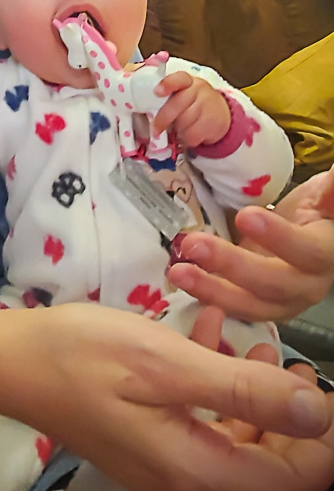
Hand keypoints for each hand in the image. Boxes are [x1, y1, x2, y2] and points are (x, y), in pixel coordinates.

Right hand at [0, 304, 332, 490]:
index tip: (321, 385)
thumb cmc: (83, 355)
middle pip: (264, 464)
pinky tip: (209, 335)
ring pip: (233, 441)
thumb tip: (317, 412)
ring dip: (254, 396)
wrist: (10, 360)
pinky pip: (197, 421)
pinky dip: (213, 383)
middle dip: (290, 416)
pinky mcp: (145, 437)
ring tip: (258, 345)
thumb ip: (241, 390)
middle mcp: (183, 478)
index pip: (292, 477)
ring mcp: (161, 460)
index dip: (321, 438)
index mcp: (194, 469)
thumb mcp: (165, 362)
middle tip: (292, 362)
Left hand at [153, 71, 230, 147]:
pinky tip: (189, 133)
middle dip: (163, 119)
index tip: (157, 91)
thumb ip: (166, 98)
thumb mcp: (180, 94)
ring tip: (179, 128)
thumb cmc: (191, 103)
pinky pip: (193, 135)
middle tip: (155, 130)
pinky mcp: (213, 122)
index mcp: (186, 80)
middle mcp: (198, 89)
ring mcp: (207, 105)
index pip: (178, 79)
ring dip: (178, 130)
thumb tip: (146, 112)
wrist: (219, 112)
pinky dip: (187, 139)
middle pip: (177, 105)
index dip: (168, 84)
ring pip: (184, 122)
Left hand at [167, 164, 333, 320]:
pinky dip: (205, 296)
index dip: (279, 238)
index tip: (246, 215)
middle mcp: (306, 285)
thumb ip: (332, 191)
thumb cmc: (314, 212)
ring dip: (211, 289)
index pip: (306, 251)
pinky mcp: (256, 306)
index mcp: (325, 255)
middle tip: (193, 244)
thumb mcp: (324, 195)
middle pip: (272, 284)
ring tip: (179, 271)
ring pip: (248, 304)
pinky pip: (231, 308)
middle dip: (231, 265)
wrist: (306, 236)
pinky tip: (181, 280)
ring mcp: (280, 302)